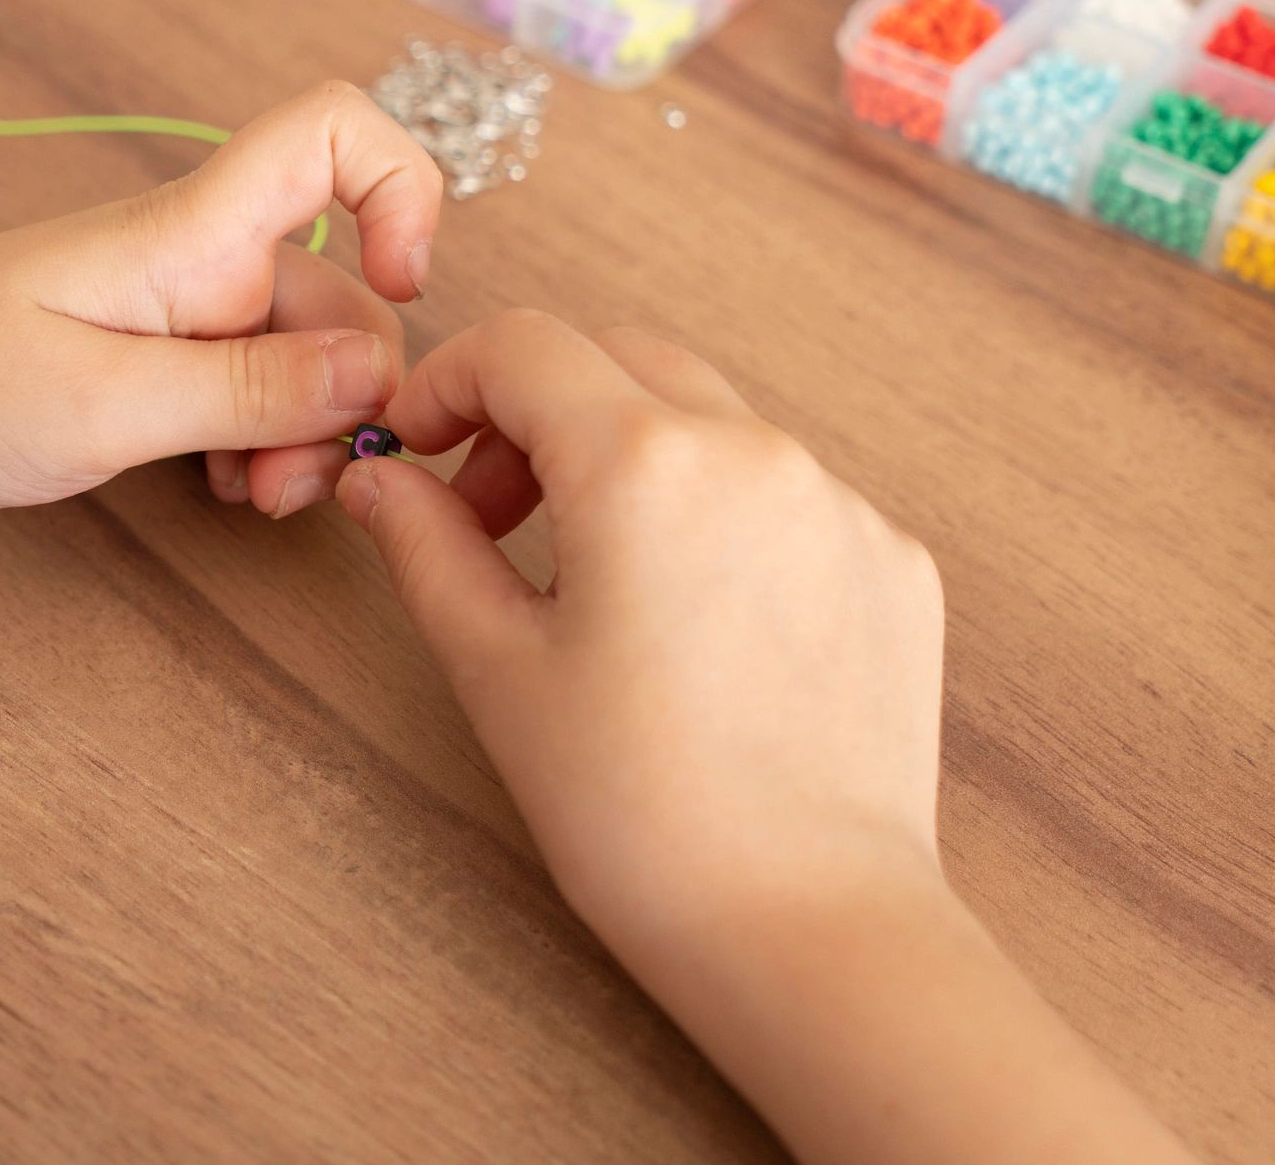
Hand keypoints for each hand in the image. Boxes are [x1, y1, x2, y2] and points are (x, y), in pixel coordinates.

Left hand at [0, 81, 440, 512]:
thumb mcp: (103, 404)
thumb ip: (247, 389)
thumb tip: (376, 372)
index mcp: (189, 236)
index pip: (332, 132)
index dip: (401, 187)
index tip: (404, 287)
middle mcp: (197, 259)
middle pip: (339, 288)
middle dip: (345, 392)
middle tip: (290, 486)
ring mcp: (176, 310)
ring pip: (299, 355)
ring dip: (301, 431)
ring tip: (252, 498)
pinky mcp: (151, 359)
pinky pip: (249, 389)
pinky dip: (257, 440)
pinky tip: (220, 485)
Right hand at [328, 310, 944, 938]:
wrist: (809, 927)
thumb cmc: (641, 816)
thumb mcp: (498, 669)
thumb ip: (427, 546)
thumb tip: (381, 481)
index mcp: (643, 464)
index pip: (523, 346)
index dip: (446, 382)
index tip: (416, 446)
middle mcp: (755, 452)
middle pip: (619, 360)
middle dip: (535, 414)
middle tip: (489, 516)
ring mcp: (840, 503)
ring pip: (708, 420)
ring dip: (630, 457)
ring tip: (593, 579)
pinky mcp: (893, 560)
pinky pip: (786, 492)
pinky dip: (718, 515)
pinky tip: (693, 624)